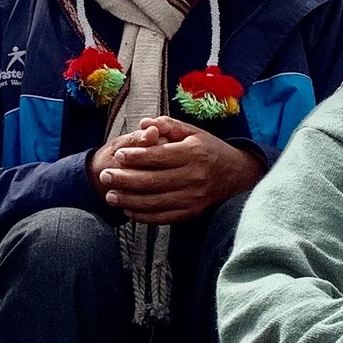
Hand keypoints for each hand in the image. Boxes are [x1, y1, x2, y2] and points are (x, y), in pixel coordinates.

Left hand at [94, 116, 262, 224]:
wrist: (238, 177)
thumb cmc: (210, 150)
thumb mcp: (194, 132)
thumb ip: (168, 126)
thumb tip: (143, 124)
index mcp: (193, 153)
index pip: (158, 156)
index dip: (135, 156)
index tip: (118, 155)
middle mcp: (194, 177)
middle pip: (152, 180)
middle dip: (124, 179)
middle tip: (104, 176)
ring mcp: (193, 198)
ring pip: (154, 202)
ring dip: (128, 200)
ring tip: (110, 196)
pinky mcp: (192, 213)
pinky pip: (163, 217)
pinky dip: (143, 216)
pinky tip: (128, 211)